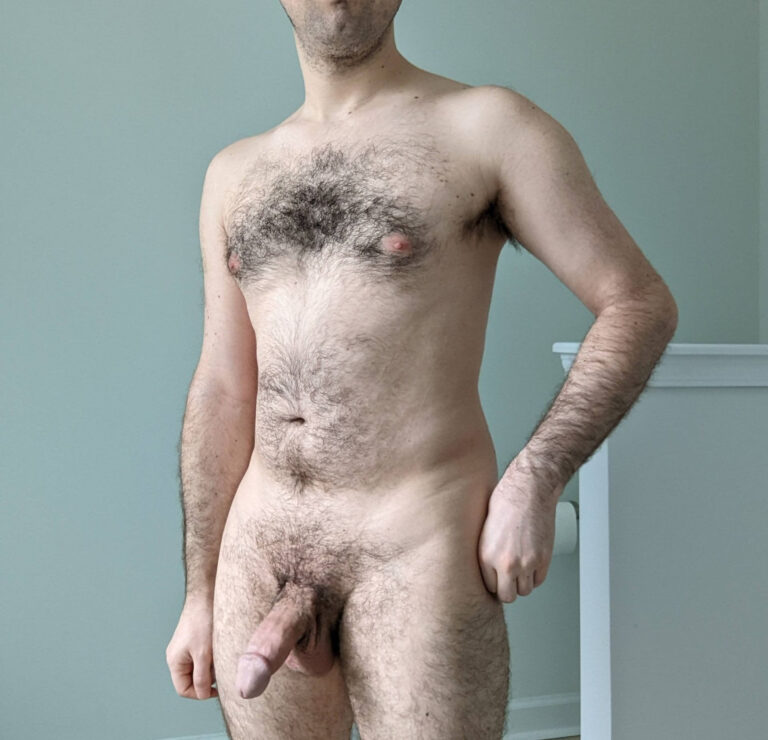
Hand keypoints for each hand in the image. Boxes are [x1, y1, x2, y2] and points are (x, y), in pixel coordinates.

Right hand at [166, 596, 217, 698]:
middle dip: (207, 678)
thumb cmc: (202, 623)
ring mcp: (185, 647)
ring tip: (220, 654)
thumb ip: (202, 677)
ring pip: (199, 667)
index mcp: (174, 662)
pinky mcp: (194, 639)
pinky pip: (203, 656)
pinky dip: (212, 656)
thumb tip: (202, 695)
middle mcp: (177, 656)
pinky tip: (219, 646)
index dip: (200, 693)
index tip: (217, 688)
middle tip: (220, 668)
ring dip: (211, 666)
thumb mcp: (203, 654)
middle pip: (191, 679)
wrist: (205, 596)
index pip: (184, 689)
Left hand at [477, 467, 561, 602]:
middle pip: (507, 596)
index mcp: (486, 556)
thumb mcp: (485, 531)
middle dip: (508, 589)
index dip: (494, 583)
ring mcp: (526, 563)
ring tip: (521, 569)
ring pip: (525, 591)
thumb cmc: (505, 503)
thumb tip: (490, 572)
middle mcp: (506, 564)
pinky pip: (539, 580)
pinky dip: (536, 575)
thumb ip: (487, 554)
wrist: (528, 491)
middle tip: (509, 580)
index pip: (489, 588)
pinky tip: (531, 563)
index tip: (497, 579)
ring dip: (523, 582)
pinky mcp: (543, 559)